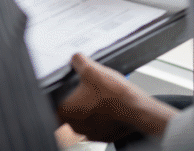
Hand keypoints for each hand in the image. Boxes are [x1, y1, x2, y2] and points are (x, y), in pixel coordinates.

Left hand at [57, 53, 176, 141]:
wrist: (139, 111)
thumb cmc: (116, 96)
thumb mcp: (93, 69)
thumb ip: (78, 61)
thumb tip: (74, 58)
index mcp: (66, 112)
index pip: (54, 101)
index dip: (61, 91)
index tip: (68, 85)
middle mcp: (75, 126)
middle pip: (70, 108)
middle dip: (78, 97)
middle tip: (89, 87)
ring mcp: (90, 133)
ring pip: (85, 116)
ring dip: (91, 106)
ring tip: (102, 94)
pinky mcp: (104, 135)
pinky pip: (99, 122)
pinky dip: (103, 114)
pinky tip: (110, 103)